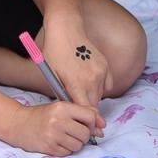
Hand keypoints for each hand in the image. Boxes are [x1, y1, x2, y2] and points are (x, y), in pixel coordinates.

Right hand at [8, 100, 102, 156]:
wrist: (18, 124)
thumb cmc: (42, 115)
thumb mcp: (61, 108)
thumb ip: (82, 114)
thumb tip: (102, 127)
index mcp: (62, 107)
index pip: (90, 117)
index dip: (92, 123)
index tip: (86, 125)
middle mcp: (58, 120)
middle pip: (86, 134)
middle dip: (83, 135)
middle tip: (72, 132)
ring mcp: (53, 135)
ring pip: (79, 145)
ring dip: (75, 144)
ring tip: (64, 137)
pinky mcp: (49, 147)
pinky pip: (68, 152)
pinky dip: (65, 149)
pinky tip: (57, 142)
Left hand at [41, 24, 110, 138]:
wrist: (66, 27)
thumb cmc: (53, 51)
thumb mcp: (52, 74)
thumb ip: (62, 92)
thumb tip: (69, 107)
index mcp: (76, 83)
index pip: (85, 110)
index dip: (88, 122)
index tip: (91, 130)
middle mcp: (92, 79)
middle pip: (94, 104)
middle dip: (90, 113)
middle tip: (89, 122)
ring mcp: (101, 71)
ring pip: (100, 94)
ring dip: (93, 98)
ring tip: (83, 96)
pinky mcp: (106, 65)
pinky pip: (106, 84)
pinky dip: (99, 87)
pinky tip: (90, 83)